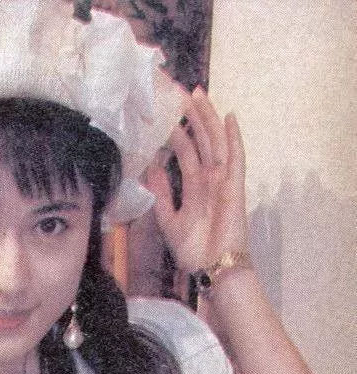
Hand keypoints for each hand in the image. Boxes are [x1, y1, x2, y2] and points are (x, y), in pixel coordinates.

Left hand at [145, 86, 248, 272]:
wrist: (212, 269)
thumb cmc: (194, 251)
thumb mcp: (169, 221)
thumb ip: (162, 195)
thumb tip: (152, 169)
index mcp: (196, 186)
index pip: (186, 151)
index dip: (177, 131)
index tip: (165, 111)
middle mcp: (211, 179)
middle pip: (202, 140)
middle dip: (193, 115)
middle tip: (181, 90)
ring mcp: (224, 181)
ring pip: (215, 142)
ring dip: (207, 118)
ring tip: (197, 94)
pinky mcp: (235, 187)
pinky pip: (236, 157)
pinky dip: (233, 137)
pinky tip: (229, 117)